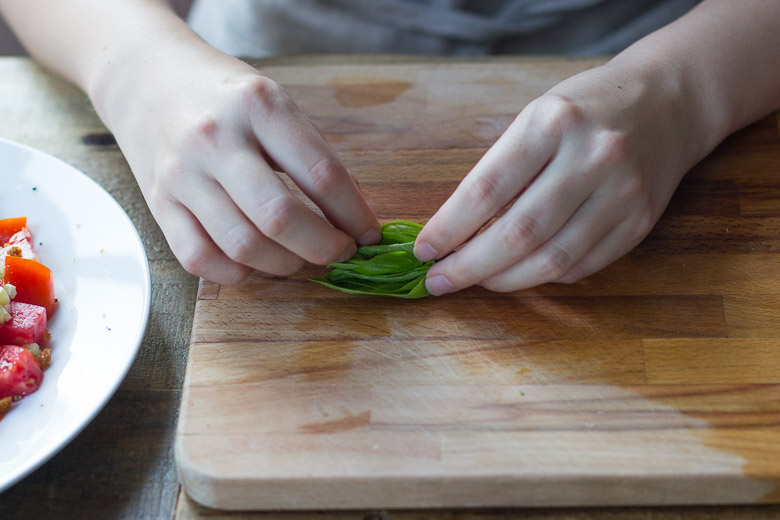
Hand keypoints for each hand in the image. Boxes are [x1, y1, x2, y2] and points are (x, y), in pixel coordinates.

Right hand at [95, 40, 379, 283]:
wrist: (144, 76)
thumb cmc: (223, 94)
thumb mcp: (273, 102)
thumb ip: (309, 153)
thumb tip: (351, 215)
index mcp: (258, 106)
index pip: (320, 174)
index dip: (354, 215)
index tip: (369, 234)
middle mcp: (216, 139)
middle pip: (280, 219)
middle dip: (325, 248)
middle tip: (341, 252)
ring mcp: (182, 175)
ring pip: (243, 247)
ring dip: (286, 266)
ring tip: (303, 259)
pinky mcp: (157, 203)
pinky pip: (200, 259)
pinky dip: (237, 273)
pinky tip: (256, 262)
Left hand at [415, 59, 710, 293]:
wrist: (668, 103)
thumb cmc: (584, 110)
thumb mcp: (536, 118)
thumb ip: (502, 171)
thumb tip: (456, 232)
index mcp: (553, 123)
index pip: (487, 189)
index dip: (450, 227)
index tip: (423, 249)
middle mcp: (592, 157)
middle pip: (518, 233)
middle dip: (470, 267)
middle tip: (440, 280)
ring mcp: (622, 193)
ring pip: (552, 260)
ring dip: (504, 281)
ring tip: (476, 281)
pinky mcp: (640, 222)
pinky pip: (582, 266)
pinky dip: (544, 276)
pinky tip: (522, 272)